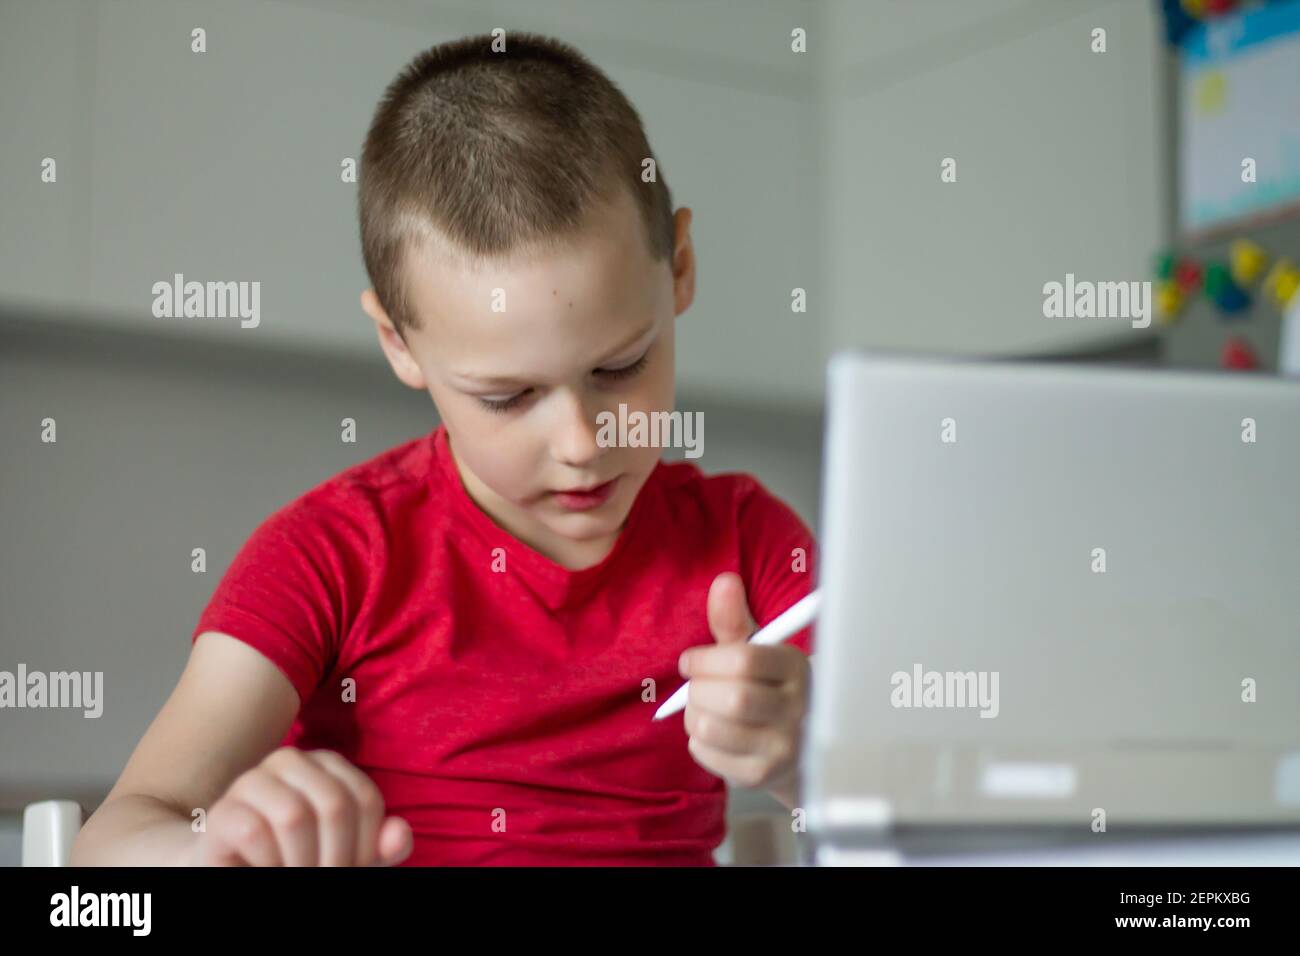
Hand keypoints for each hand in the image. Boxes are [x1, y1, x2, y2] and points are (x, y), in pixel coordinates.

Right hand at [193, 746, 412, 865]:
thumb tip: (400, 835)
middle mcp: (290, 760)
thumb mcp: (349, 855)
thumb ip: (380, 846)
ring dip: (301, 861)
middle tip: (325, 877)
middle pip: (334, 804)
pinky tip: (267, 869)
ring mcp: (252, 779)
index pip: (366, 799)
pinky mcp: (223, 810)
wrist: (237, 867)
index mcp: (327, 764)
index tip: (354, 868)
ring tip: (297, 874)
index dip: (367, 845)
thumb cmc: (300, 858)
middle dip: (337, 856)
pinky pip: (254, 832)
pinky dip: (268, 862)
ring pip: (294, 816)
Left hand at [679, 572, 810, 798]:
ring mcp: (783, 746)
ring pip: (714, 727)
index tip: (690, 662)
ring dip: (693, 713)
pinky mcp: (762, 774)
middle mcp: (797, 709)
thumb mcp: (755, 650)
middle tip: (695, 686)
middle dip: (699, 689)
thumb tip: (723, 581)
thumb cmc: (766, 687)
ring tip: (702, 707)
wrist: (792, 744)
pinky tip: (713, 731)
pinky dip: (697, 739)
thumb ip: (734, 620)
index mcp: (796, 668)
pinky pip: (708, 752)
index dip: (706, 660)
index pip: (746, 660)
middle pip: (732, 698)